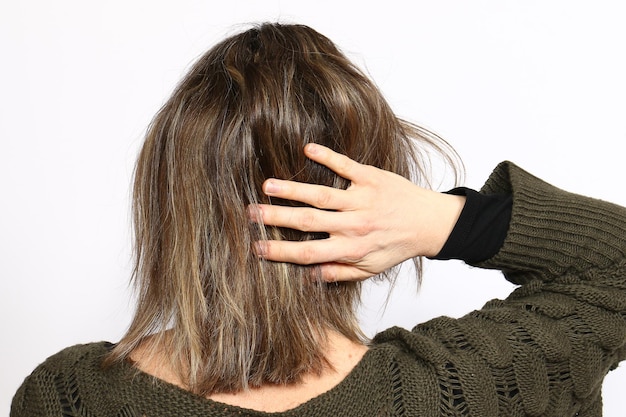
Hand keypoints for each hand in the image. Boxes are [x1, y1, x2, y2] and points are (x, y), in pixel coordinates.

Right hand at [250, 144, 465, 281]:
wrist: (429, 223)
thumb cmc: (396, 246)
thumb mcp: (370, 268)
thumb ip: (339, 273)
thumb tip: (308, 277)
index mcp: (351, 248)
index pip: (309, 253)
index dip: (281, 252)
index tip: (257, 248)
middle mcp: (354, 225)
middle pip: (308, 222)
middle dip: (277, 218)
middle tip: (250, 213)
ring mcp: (362, 199)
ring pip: (322, 195)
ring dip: (293, 189)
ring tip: (267, 185)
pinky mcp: (371, 178)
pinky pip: (346, 166)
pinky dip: (327, 157)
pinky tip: (307, 150)